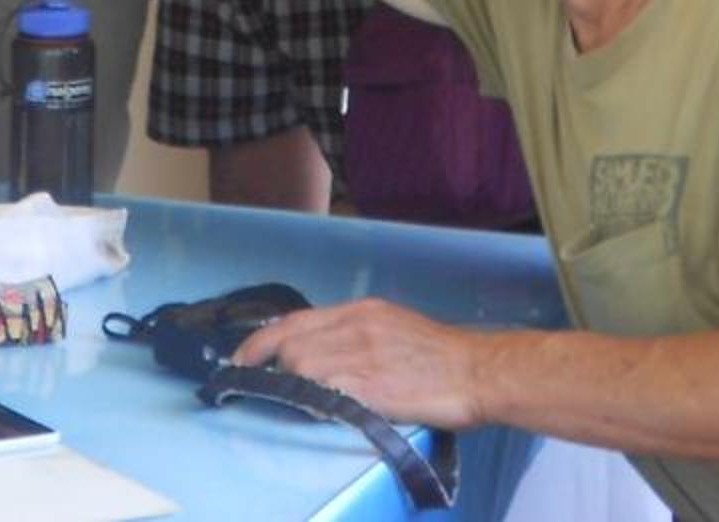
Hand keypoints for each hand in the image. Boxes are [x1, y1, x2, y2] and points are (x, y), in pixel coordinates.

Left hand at [232, 298, 483, 432]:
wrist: (477, 371)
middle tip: (270, 386)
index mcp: (361, 310)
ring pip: (302, 366)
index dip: (260, 340)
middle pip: (291, 343)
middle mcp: (356, 326)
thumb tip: (324, 350)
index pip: (294, 321)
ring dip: (294, 385)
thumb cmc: (440, 355)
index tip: (241, 358)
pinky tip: (319, 408)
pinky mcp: (372, 385)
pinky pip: (326, 390)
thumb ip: (356, 333)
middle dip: (274, 367)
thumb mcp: (392, 327)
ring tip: (301, 399)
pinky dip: (314, 399)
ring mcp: (363, 355)